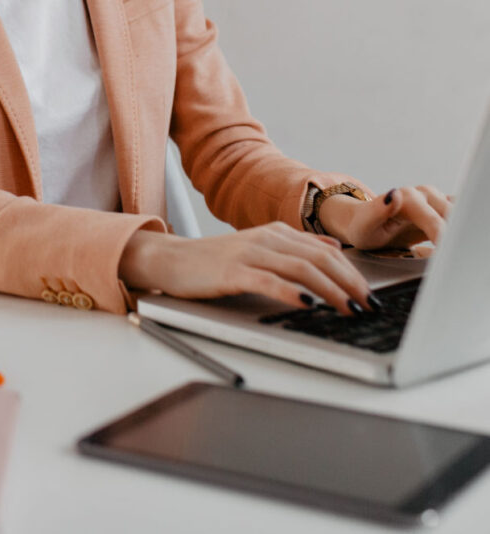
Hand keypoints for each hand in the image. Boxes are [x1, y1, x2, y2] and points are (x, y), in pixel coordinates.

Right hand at [119, 223, 376, 316]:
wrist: (171, 259)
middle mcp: (266, 238)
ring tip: (349, 309)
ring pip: (301, 268)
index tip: (371, 296)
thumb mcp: (259, 247)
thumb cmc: (215, 260)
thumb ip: (296, 246)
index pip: (326, 251)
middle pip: (319, 258)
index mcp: (275, 232)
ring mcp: (249, 254)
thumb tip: (335, 249)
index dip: (353, 273)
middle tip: (369, 305)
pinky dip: (292, 293)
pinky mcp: (232, 272)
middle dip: (350, 283)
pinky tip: (308, 305)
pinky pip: (268, 280)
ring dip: (331, 290)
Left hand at [317, 185, 451, 253]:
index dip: (445, 242)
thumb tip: (394, 194)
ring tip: (453, 252)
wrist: (363, 221)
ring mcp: (435, 200)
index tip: (446, 258)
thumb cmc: (363, 226)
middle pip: (453, 218)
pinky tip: (453, 244)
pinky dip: (460, 229)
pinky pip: (459, 216)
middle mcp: (425, 195)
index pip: (436, 223)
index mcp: (409, 198)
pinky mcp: (441, 208)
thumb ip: (378, 210)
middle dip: (456, 238)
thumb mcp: (365, 223)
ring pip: (460, 215)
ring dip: (459, 232)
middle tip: (452, 260)